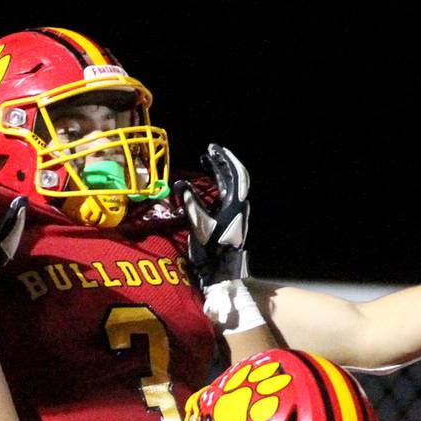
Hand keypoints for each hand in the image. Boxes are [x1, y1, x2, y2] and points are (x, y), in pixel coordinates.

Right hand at [174, 144, 249, 287]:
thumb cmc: (212, 250)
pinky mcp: (232, 219)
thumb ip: (191, 202)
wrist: (222, 272)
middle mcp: (239, 205)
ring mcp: (237, 212)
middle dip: (223, 162)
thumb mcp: (199, 225)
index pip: (234, 173)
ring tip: (207, 162)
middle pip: (236, 176)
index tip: (211, 148)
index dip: (223, 158)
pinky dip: (220, 183)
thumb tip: (181, 183)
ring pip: (233, 185)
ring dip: (221, 172)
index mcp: (235, 204)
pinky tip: (209, 184)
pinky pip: (228, 194)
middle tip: (209, 152)